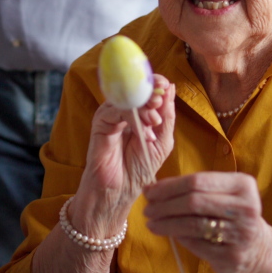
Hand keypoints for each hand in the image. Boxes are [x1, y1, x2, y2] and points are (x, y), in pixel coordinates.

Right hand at [72, 76, 174, 227]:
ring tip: (154, 123)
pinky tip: (144, 133)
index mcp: (139, 111)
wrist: (121, 190)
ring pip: (127, 97)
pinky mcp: (101, 122)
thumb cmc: (140, 167)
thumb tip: (170, 86)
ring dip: (144, 107)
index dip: (156, 82)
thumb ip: (167, 115)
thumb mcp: (162, 140)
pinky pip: (116, 109)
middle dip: (151, 93)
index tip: (165, 86)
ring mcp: (111, 114)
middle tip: (159, 104)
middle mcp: (124, 109)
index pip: (147, 87)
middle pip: (136, 88)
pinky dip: (132, 117)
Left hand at [144, 171, 271, 272]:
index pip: (198, 181)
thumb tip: (153, 189)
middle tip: (147, 209)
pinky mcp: (232, 256)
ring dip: (166, 223)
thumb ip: (197, 189)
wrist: (260, 251)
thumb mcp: (226, 196)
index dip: (169, 186)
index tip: (150, 191)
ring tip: (151, 223)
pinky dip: (179, 237)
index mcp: (243, 185)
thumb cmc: (234, 217)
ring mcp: (240, 233)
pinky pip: (196, 244)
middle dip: (165, 205)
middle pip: (194, 202)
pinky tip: (169, 234)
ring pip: (193, 224)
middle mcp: (245, 207)